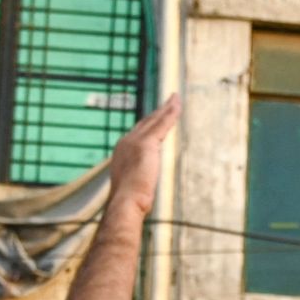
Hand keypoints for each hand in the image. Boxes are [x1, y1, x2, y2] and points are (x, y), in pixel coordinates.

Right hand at [107, 94, 179, 217]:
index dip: (149, 124)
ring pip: (155, 119)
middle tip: (170, 101)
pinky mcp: (147, 143)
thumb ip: (137, 182)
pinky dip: (171, 112)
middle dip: (158, 111)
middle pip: (146, 121)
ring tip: (176, 98)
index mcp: (122, 150)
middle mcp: (126, 141)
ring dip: (167, 107)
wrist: (125, 201)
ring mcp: (135, 140)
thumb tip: (142, 195)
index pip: (138, 132)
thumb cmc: (129, 202)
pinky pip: (162, 123)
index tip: (157, 117)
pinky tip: (177, 104)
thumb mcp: (132, 188)